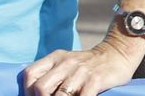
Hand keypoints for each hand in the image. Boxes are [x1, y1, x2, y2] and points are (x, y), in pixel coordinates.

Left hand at [22, 34, 139, 95]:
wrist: (119, 53)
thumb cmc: (89, 64)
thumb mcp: (68, 62)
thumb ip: (52, 74)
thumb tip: (36, 94)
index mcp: (57, 57)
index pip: (30, 74)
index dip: (26, 92)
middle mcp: (67, 63)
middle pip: (40, 88)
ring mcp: (81, 72)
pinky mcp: (95, 80)